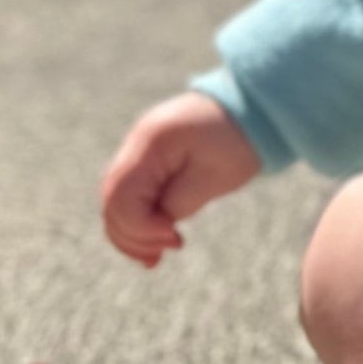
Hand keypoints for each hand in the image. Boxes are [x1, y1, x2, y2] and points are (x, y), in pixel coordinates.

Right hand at [99, 92, 262, 268]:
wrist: (251, 106)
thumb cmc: (240, 139)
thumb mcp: (215, 176)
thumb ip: (178, 202)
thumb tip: (156, 224)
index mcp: (152, 143)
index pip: (122, 196)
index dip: (140, 227)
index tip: (173, 239)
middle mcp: (136, 144)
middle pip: (111, 201)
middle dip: (131, 236)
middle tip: (160, 257)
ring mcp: (138, 150)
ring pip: (115, 201)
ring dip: (131, 232)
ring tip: (155, 258)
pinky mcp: (147, 160)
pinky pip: (131, 195)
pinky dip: (138, 220)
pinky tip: (154, 243)